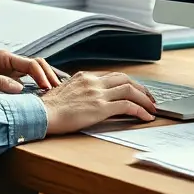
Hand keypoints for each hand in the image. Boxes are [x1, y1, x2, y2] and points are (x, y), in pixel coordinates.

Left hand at [0, 49, 61, 92]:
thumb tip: (20, 90)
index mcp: (4, 57)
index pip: (30, 64)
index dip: (41, 75)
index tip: (47, 88)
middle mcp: (9, 63)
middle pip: (36, 66)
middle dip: (48, 76)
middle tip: (59, 90)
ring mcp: (8, 73)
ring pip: (33, 74)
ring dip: (44, 81)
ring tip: (56, 93)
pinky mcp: (6, 82)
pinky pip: (25, 83)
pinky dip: (36, 87)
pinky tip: (43, 96)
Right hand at [40, 71, 157, 134]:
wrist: (41, 114)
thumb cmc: (48, 108)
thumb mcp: (64, 92)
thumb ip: (78, 91)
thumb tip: (87, 99)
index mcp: (84, 76)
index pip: (113, 76)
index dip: (127, 84)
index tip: (135, 91)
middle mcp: (93, 81)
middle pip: (125, 79)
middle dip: (141, 88)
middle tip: (150, 98)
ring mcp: (97, 93)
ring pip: (130, 89)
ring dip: (145, 99)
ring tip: (153, 108)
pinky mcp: (100, 107)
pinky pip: (127, 105)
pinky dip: (140, 110)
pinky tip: (146, 117)